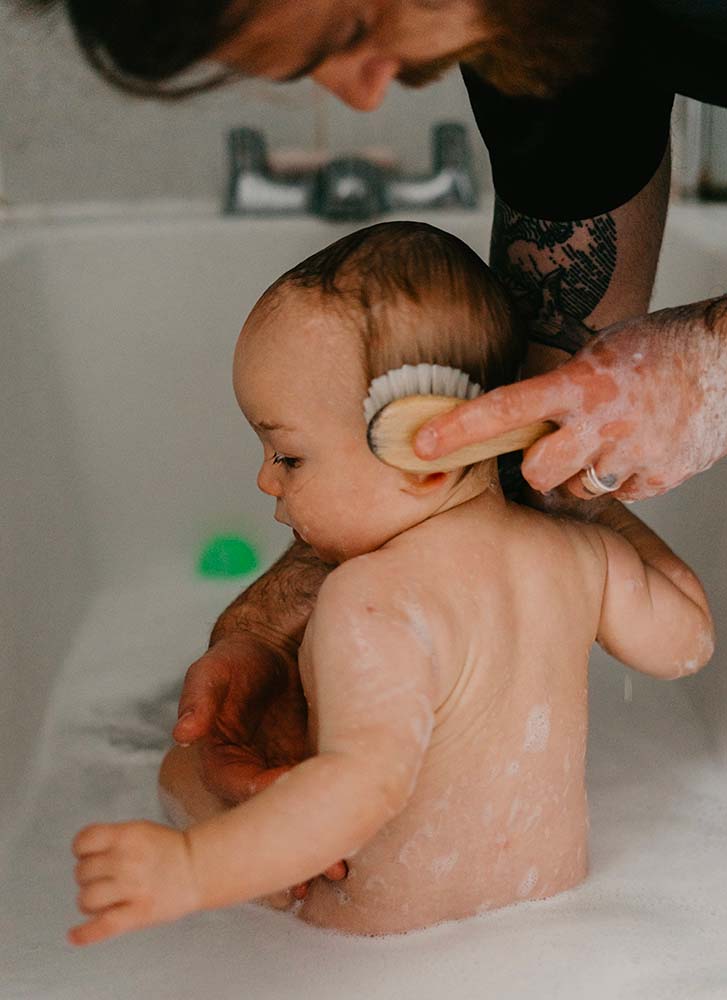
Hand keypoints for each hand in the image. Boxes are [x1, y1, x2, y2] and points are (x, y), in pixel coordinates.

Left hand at [69, 821, 198, 945]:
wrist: (198, 868)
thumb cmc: (167, 850)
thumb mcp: (140, 830)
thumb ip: (112, 839)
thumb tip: (81, 857)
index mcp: (127, 835)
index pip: (83, 841)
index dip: (82, 850)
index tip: (90, 855)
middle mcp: (126, 860)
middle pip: (82, 872)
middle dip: (89, 877)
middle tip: (107, 878)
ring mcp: (132, 888)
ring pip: (86, 899)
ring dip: (90, 901)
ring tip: (104, 899)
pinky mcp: (139, 913)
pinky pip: (103, 926)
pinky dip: (85, 934)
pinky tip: (74, 936)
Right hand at [173, 634, 346, 897]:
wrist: (276, 647)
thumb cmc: (240, 660)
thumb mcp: (215, 671)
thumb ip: (198, 699)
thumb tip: (182, 733)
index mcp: (223, 761)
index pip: (241, 789)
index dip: (265, 796)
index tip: (293, 796)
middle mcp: (252, 778)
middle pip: (270, 820)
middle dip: (292, 846)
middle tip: (322, 867)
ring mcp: (282, 777)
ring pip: (298, 818)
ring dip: (317, 846)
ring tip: (340, 872)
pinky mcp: (312, 770)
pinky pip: (322, 800)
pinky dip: (336, 820)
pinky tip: (357, 841)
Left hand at [414, 303, 726, 500]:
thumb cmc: (658, 347)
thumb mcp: (596, 352)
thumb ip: (558, 388)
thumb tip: (516, 416)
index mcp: (580, 384)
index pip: (506, 408)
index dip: (460, 429)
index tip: (421, 444)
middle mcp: (602, 423)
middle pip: (537, 473)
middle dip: (535, 469)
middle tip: (548, 452)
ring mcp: (633, 454)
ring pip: (579, 489)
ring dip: (580, 474)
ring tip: (605, 441)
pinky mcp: (660, 476)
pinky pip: (620, 494)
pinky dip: (618, 479)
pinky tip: (635, 449)